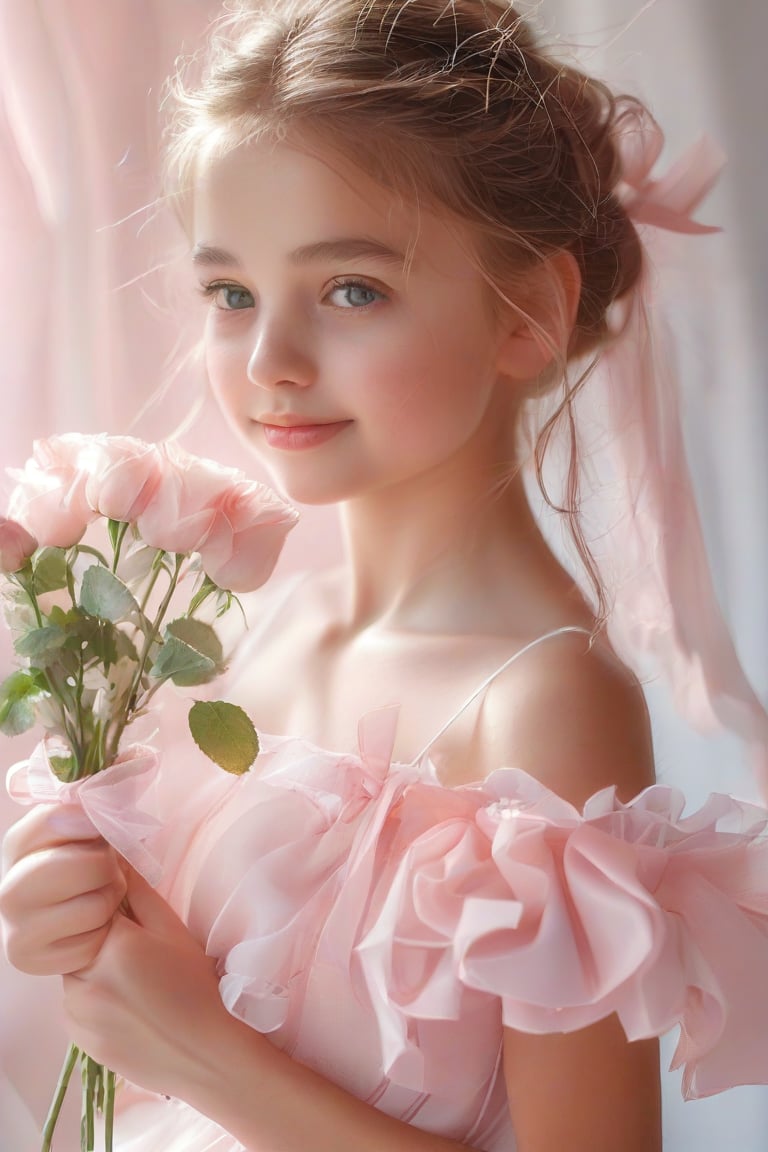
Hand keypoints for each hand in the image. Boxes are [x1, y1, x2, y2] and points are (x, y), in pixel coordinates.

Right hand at [0, 804, 126, 973]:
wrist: (75, 918)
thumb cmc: (86, 865)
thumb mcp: (86, 830)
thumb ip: (90, 809)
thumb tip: (95, 800)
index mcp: (18, 846)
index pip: (55, 819)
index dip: (88, 822)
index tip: (98, 828)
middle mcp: (8, 889)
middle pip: (88, 867)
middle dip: (107, 867)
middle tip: (105, 869)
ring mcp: (15, 929)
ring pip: (95, 907)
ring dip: (110, 901)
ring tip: (99, 896)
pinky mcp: (30, 961)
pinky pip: (90, 945)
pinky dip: (101, 935)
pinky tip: (90, 927)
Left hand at [61, 865, 245, 1102]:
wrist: (207, 1054)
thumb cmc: (197, 986)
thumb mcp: (172, 930)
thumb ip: (138, 891)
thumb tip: (115, 855)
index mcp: (112, 947)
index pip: (92, 908)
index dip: (110, 908)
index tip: (133, 920)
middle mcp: (86, 982)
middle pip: (78, 941)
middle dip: (99, 940)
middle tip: (138, 954)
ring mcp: (78, 1016)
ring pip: (75, 975)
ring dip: (94, 971)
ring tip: (136, 984)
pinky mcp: (79, 1042)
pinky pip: (76, 1007)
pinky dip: (94, 1001)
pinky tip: (129, 1007)